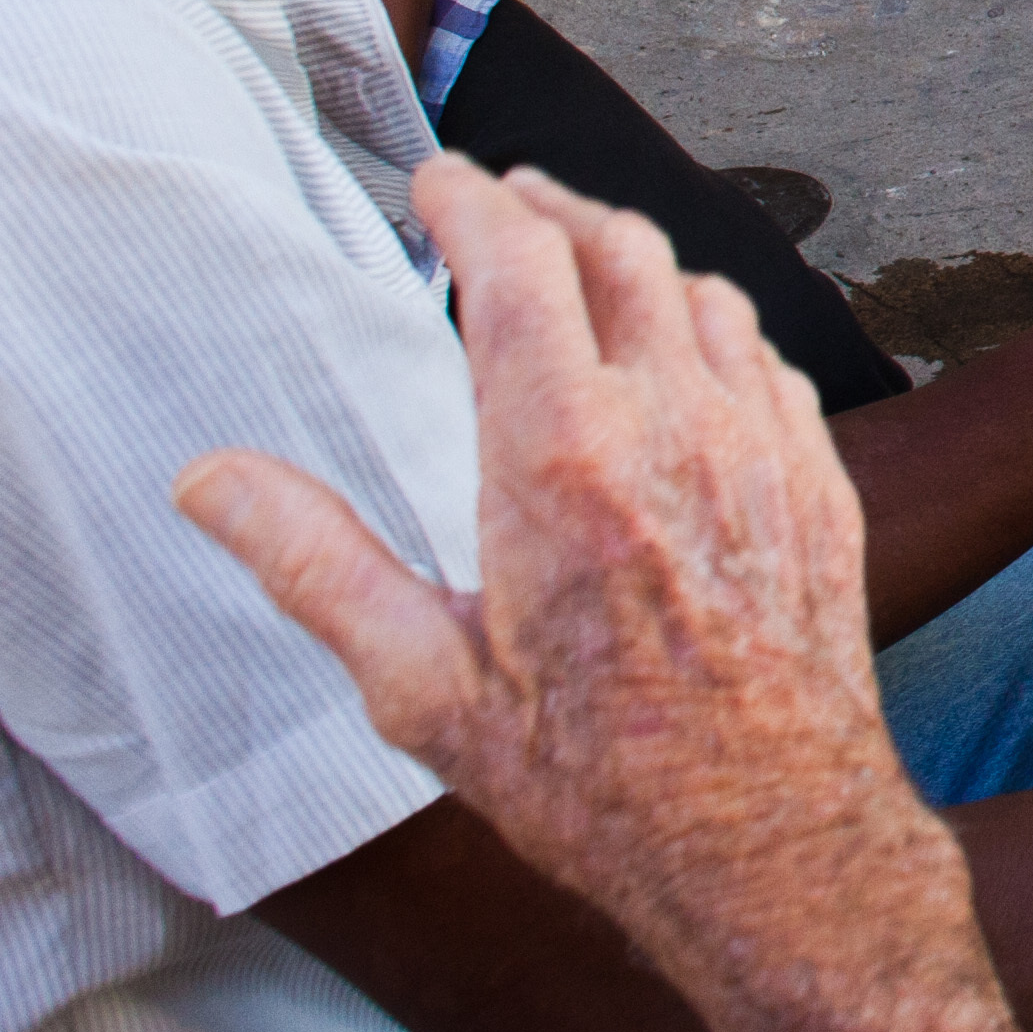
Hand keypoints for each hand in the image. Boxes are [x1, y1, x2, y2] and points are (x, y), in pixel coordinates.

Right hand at [175, 158, 944, 1006]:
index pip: (518, 262)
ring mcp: (764, 447)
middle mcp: (676, 426)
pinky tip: (685, 357)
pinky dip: (713, 328)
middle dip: (549, 207)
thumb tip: (210, 480)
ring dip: (637, 258)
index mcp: (562, 459)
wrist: (772, 848)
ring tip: (584, 265)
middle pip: (618, 248)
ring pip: (707, 290)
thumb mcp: (424, 690)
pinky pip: (769, 360)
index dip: (471, 201)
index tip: (437, 183)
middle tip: (502, 206)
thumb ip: (314, 564)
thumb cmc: (597, 786)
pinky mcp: (822, 484)